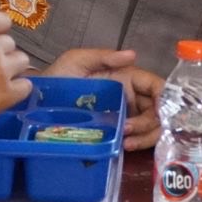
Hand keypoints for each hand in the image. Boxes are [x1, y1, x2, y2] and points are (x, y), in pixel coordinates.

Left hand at [43, 49, 164, 150]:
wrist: (37, 102)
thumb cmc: (57, 78)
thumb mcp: (77, 61)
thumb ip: (104, 56)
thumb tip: (133, 55)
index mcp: (126, 77)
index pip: (156, 86)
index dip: (164, 99)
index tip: (159, 112)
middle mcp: (130, 96)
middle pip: (158, 111)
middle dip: (151, 123)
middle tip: (129, 130)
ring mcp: (124, 115)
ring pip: (152, 127)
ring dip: (146, 136)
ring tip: (127, 142)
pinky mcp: (116, 131)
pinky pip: (138, 139)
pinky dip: (139, 144)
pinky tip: (125, 146)